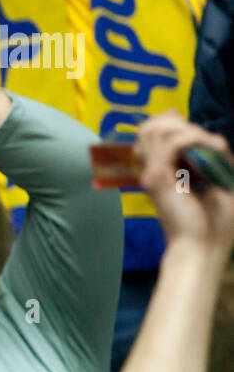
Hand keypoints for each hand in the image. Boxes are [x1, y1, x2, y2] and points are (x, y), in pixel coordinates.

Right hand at [135, 111, 233, 251]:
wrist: (202, 249)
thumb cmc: (213, 226)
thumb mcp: (219, 185)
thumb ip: (213, 162)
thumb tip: (214, 141)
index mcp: (162, 174)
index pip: (153, 135)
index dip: (172, 123)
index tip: (203, 132)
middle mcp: (152, 171)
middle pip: (152, 127)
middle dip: (185, 124)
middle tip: (212, 142)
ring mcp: (152, 173)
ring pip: (160, 130)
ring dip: (193, 130)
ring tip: (216, 146)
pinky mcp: (158, 177)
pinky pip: (173, 143)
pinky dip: (196, 138)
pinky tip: (215, 148)